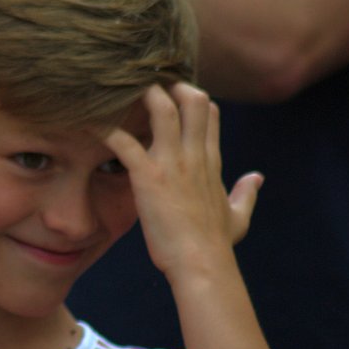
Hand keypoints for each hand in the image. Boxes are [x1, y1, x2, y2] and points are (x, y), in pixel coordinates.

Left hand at [104, 83, 261, 279]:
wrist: (202, 265)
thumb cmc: (216, 245)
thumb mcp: (238, 216)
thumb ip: (246, 193)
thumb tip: (257, 177)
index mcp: (210, 162)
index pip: (208, 114)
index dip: (191, 97)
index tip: (172, 93)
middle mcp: (193, 155)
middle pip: (191, 101)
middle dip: (170, 85)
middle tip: (145, 84)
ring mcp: (172, 164)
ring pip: (162, 110)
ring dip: (143, 96)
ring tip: (122, 90)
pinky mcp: (149, 177)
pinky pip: (125, 143)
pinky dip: (106, 130)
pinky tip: (91, 124)